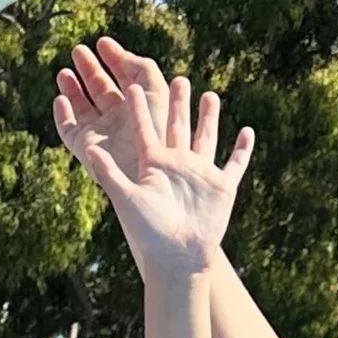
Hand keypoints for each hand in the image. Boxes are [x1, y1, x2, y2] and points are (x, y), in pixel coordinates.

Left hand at [54, 38, 252, 280]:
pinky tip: (247, 131)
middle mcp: (177, 165)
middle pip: (178, 126)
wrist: (176, 258)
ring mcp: (200, 174)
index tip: (133, 86)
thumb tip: (89, 150)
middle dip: (178, 103)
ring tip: (209, 94)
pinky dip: (242, 148)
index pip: (144, 130)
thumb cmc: (148, 233)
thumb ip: (109, 173)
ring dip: (208, 117)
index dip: (139, 109)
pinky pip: (234, 163)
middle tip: (178, 79)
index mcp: (153, 165)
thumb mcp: (126, 199)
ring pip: (206, 137)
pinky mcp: (222, 186)